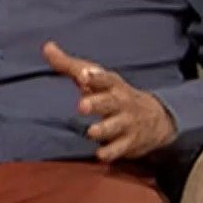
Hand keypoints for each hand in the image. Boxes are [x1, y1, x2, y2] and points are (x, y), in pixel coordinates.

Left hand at [43, 41, 176, 161]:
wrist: (155, 119)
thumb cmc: (112, 94)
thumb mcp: (95, 78)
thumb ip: (69, 65)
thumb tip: (46, 47)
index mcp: (111, 85)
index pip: (105, 79)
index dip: (95, 77)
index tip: (83, 75)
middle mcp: (120, 103)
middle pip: (109, 102)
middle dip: (96, 103)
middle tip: (81, 106)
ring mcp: (126, 123)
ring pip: (115, 126)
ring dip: (103, 129)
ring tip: (91, 132)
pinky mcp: (128, 142)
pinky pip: (120, 149)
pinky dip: (111, 152)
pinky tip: (100, 155)